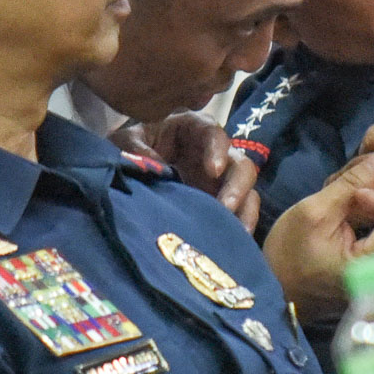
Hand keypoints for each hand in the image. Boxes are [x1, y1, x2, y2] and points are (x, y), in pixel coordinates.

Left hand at [115, 112, 259, 233]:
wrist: (126, 170)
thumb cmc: (131, 147)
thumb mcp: (126, 141)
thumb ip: (136, 149)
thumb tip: (156, 167)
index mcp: (193, 129)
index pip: (214, 133)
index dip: (217, 150)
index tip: (212, 170)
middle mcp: (214, 155)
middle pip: (240, 165)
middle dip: (236, 186)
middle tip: (225, 207)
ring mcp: (220, 182)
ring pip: (247, 192)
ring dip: (243, 211)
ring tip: (236, 231)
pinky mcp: (220, 205)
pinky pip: (240, 215)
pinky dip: (240, 228)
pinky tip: (233, 244)